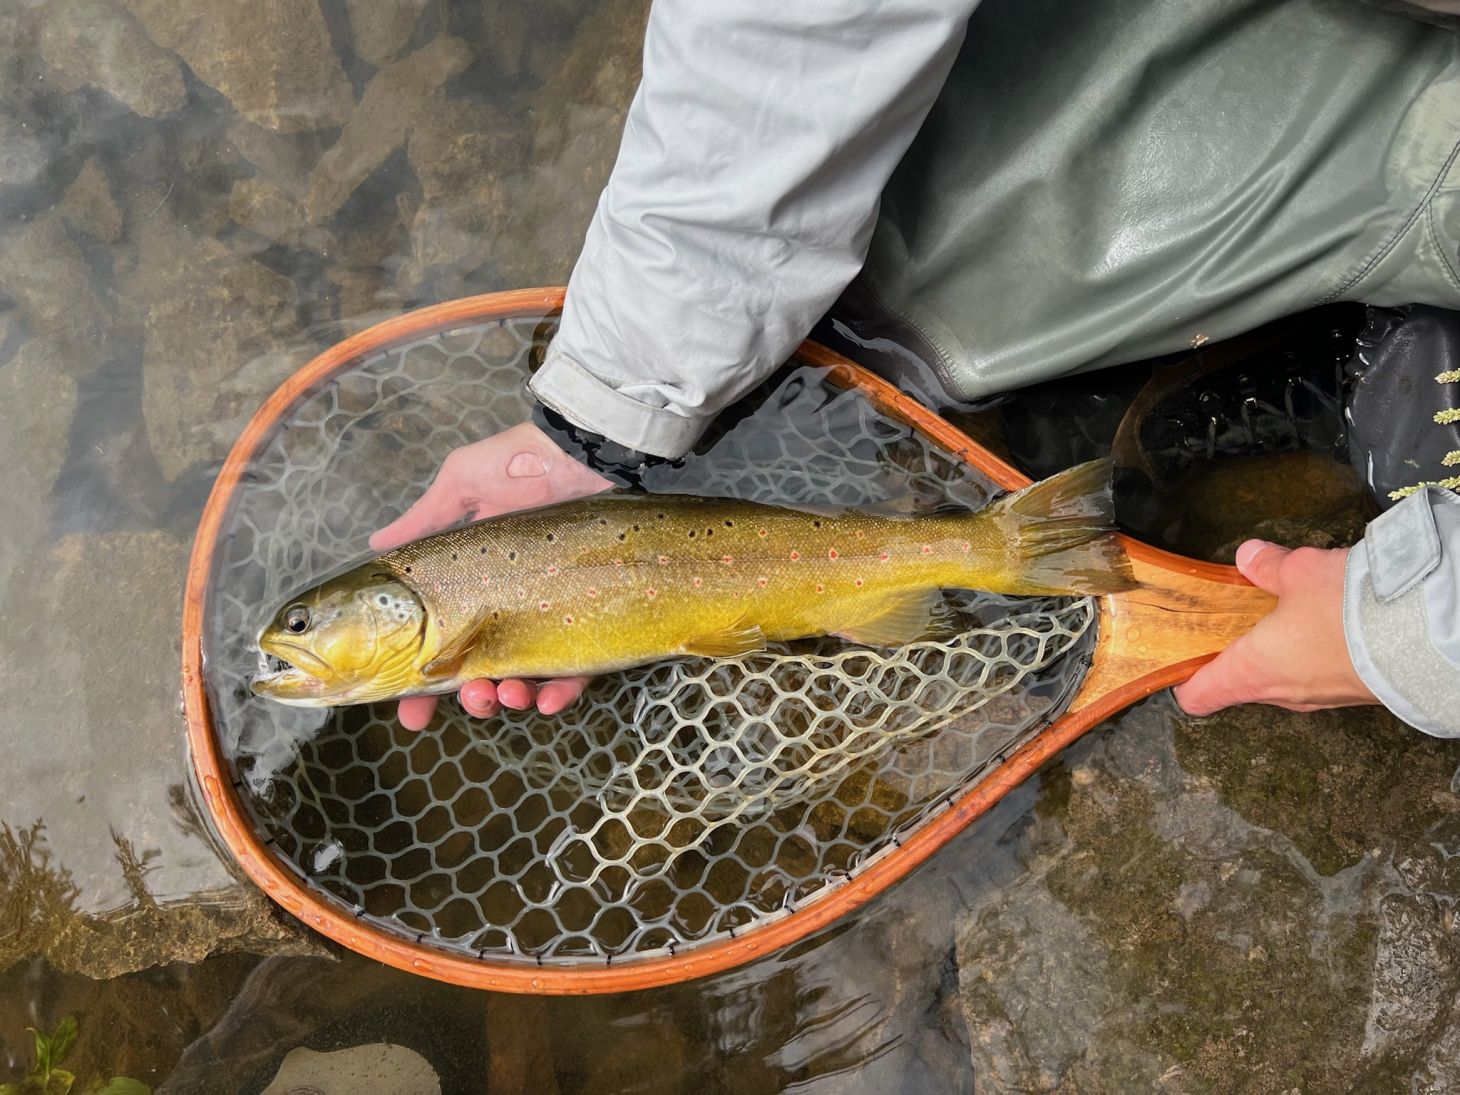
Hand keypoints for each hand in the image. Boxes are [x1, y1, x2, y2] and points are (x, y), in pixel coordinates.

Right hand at [370, 421, 611, 729]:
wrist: (585, 453)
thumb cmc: (521, 464)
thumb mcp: (463, 484)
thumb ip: (424, 519)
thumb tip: (375, 543)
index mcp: (471, 580)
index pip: (438, 640)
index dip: (421, 681)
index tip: (408, 709)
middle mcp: (509, 602)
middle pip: (483, 669)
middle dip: (469, 697)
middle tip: (467, 699)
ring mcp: (550, 611)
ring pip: (525, 676)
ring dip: (507, 698)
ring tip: (500, 697)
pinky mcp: (591, 614)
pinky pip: (577, 667)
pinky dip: (561, 690)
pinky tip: (546, 698)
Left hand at [1173, 539, 1380, 715]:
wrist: (1425, 637)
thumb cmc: (1347, 609)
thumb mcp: (1299, 572)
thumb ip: (1268, 566)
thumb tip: (1249, 556)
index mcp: (1252, 670)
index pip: (1200, 695)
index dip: (1185, 679)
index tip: (1181, 660)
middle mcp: (1281, 693)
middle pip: (1241, 684)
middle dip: (1237, 655)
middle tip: (1237, 621)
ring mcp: (1320, 699)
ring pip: (1283, 681)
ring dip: (1280, 653)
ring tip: (1288, 616)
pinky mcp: (1354, 694)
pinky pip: (1319, 678)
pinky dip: (1315, 656)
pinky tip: (1329, 625)